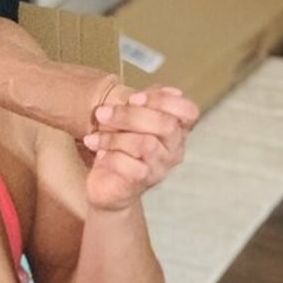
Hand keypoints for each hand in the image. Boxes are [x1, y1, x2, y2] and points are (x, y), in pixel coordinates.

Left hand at [79, 86, 199, 212]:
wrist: (107, 188)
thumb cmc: (120, 151)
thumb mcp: (129, 122)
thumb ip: (141, 105)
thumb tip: (147, 93)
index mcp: (176, 130)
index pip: (188, 111)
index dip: (163, 100)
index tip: (134, 98)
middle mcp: (174, 150)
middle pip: (165, 124)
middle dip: (130, 115)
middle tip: (102, 113)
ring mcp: (160, 167)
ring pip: (146, 144)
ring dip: (114, 137)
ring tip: (93, 138)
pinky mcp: (143, 182)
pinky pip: (131, 166)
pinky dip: (111, 157)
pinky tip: (99, 154)